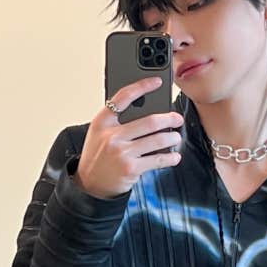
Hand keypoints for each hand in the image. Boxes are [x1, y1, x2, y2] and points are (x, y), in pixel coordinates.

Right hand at [74, 76, 183, 198]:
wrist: (89, 184)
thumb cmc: (98, 156)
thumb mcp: (99, 133)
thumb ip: (117, 121)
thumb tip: (148, 110)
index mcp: (102, 122)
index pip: (123, 97)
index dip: (142, 86)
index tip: (156, 82)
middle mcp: (111, 135)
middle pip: (149, 121)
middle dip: (169, 119)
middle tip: (177, 119)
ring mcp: (121, 152)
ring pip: (157, 140)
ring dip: (172, 138)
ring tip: (176, 137)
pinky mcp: (131, 168)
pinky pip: (157, 160)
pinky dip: (170, 158)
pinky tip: (174, 156)